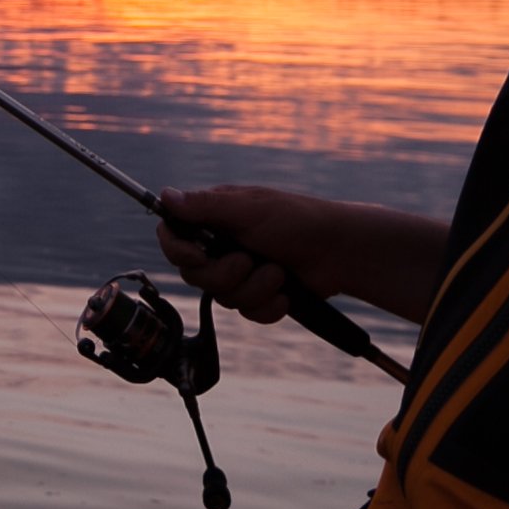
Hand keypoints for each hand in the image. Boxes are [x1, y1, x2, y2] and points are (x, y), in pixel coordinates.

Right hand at [155, 185, 450, 327]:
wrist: (342, 253)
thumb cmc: (299, 220)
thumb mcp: (251, 210)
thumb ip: (207, 207)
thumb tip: (165, 195)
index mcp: (215, 218)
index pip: (173, 236)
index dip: (178, 250)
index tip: (197, 256)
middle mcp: (222, 245)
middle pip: (194, 275)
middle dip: (226, 274)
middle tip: (249, 261)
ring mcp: (240, 273)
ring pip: (222, 298)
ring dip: (254, 289)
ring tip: (278, 274)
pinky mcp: (258, 296)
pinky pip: (247, 313)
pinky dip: (268, 306)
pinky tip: (285, 294)